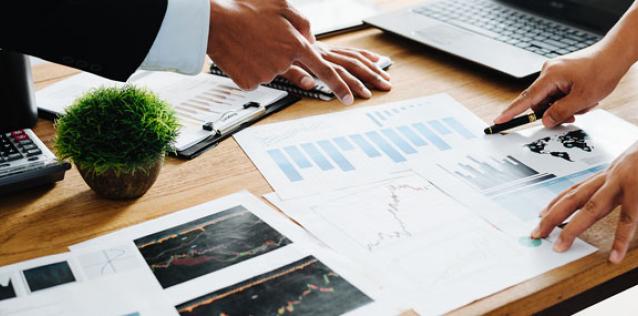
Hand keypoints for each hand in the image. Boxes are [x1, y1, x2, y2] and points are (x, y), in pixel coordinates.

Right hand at [208, 0, 353, 103]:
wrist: (214, 23)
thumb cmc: (247, 10)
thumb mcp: (282, 6)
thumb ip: (303, 23)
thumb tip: (311, 40)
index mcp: (296, 44)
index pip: (326, 70)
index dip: (340, 86)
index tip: (349, 99)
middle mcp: (284, 62)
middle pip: (290, 65)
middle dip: (278, 54)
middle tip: (260, 39)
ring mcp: (267, 75)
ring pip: (272, 71)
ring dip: (264, 59)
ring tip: (249, 42)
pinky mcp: (251, 83)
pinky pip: (256, 78)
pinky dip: (250, 68)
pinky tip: (241, 54)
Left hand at [280, 43, 391, 99]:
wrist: (269, 30)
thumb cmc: (274, 49)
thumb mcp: (279, 65)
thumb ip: (294, 74)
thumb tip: (309, 84)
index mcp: (310, 56)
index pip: (331, 73)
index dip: (343, 87)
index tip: (351, 100)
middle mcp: (322, 51)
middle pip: (350, 64)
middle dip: (369, 77)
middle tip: (383, 88)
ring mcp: (326, 49)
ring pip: (353, 58)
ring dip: (371, 68)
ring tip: (385, 78)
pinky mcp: (327, 48)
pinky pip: (350, 50)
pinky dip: (364, 55)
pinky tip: (376, 60)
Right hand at [494, 45, 630, 126]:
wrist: (616, 54)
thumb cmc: (602, 70)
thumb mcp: (582, 99)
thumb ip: (560, 112)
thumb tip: (545, 121)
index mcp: (549, 76)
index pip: (525, 99)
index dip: (511, 112)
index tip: (498, 121)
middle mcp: (548, 72)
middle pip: (540, 102)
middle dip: (555, 112)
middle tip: (573, 116)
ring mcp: (555, 72)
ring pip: (551, 99)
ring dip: (565, 106)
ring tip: (585, 104)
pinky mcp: (562, 73)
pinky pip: (559, 92)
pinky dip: (569, 99)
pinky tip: (584, 97)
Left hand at [532, 142, 637, 262]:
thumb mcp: (635, 165)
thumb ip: (622, 179)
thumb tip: (615, 195)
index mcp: (610, 173)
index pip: (576, 188)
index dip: (556, 202)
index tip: (540, 214)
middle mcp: (612, 177)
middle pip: (574, 198)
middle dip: (552, 216)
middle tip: (536, 233)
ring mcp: (625, 184)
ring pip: (592, 208)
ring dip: (573, 228)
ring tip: (560, 247)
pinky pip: (628, 220)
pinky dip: (621, 240)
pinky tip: (614, 256)